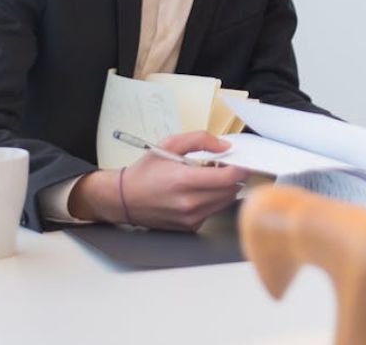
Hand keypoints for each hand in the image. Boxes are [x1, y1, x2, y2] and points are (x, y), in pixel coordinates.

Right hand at [71, 131, 249, 230]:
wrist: (124, 199)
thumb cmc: (145, 172)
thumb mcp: (169, 144)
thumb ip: (200, 139)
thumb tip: (224, 146)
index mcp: (184, 181)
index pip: (228, 178)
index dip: (240, 168)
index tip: (241, 162)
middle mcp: (189, 203)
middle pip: (230, 191)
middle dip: (232, 177)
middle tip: (222, 166)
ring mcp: (190, 218)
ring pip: (225, 202)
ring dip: (224, 188)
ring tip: (209, 177)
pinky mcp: (190, 226)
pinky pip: (213, 211)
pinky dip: (213, 200)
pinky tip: (200, 191)